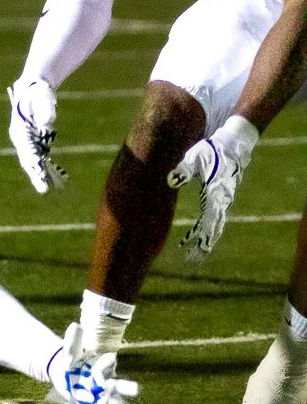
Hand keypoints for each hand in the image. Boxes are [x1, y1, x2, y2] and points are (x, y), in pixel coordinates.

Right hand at [8, 76, 67, 193]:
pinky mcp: (34, 141)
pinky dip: (44, 167)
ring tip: (46, 189)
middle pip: (27, 160)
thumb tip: (48, 123)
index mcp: (19, 130)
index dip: (33, 163)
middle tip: (43, 190)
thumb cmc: (37, 91)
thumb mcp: (41, 97)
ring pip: (32, 161)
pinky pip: (38, 157)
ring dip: (38, 174)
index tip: (40, 174)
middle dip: (35, 175)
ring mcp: (26, 140)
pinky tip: (51, 178)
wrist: (33, 86)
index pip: (26, 151)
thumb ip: (45, 110)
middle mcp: (20, 138)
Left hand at [45, 321, 141, 403]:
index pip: (107, 363)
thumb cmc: (72, 362)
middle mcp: (107, 383)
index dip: (108, 361)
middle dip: (127, 388)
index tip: (110, 359)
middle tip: (136, 389)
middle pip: (119, 385)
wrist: (67, 376)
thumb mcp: (70, 352)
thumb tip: (75, 326)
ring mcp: (103, 398)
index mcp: (101, 367)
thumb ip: (73, 342)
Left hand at [168, 114, 258, 259]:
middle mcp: (221, 200)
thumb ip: (183, 170)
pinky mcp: (219, 197)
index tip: (195, 248)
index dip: (201, 235)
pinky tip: (197, 237)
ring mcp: (222, 200)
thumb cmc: (212, 151)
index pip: (209, 220)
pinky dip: (206, 229)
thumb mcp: (195, 159)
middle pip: (213, 228)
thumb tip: (171, 180)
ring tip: (195, 255)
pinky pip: (214, 218)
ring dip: (205, 240)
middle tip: (193, 260)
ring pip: (215, 225)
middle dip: (203, 245)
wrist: (232, 144)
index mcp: (215, 194)